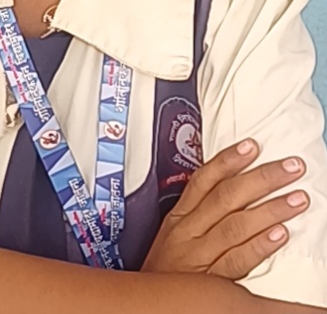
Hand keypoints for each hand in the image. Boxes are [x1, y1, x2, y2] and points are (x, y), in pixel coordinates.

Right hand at [142, 138, 309, 279]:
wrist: (144, 309)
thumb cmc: (165, 272)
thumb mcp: (173, 236)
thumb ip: (198, 214)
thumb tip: (233, 188)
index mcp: (179, 217)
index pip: (204, 179)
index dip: (228, 160)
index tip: (252, 145)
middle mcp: (188, 232)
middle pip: (227, 197)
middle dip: (262, 178)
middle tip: (292, 166)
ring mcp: (199, 256)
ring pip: (236, 225)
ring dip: (270, 208)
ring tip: (298, 198)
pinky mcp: (211, 282)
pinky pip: (238, 260)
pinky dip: (259, 245)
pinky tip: (280, 235)